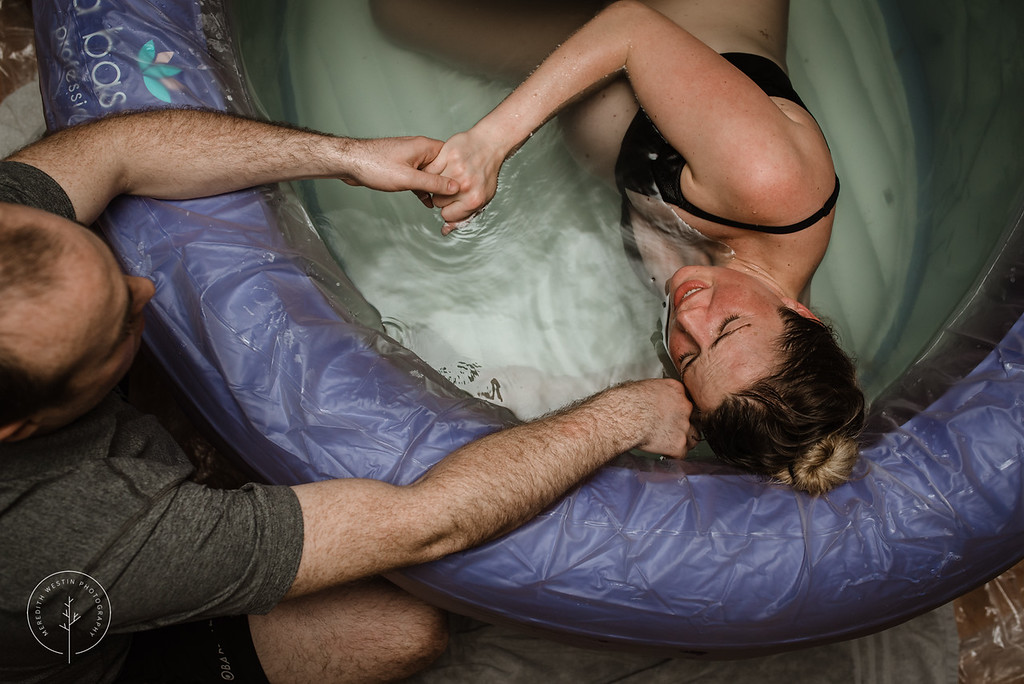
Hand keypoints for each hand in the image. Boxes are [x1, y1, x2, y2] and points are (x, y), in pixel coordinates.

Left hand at [338, 136, 458, 204]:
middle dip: (447, 183)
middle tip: (455, 199)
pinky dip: (422, 189)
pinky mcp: (401, 167)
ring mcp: (410, 158)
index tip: (466, 187)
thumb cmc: (374, 165)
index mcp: (425, 147)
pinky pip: (418, 178)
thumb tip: (455, 187)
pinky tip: (426, 201)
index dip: (459, 172)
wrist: (349, 162)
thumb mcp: (408, 178)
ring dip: (434, 188)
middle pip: (442, 167)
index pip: (451, 157)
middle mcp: (419, 150)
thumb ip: (433, 183)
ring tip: (442, 203)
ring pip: (430, 174)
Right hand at [423, 129, 505, 233]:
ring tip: (450, 173)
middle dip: (443, 195)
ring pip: (431, 185)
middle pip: (438, 201)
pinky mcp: (447, 154)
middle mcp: (465, 186)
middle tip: (454, 184)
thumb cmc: (486, 173)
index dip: (449, 208)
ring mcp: (456, 169)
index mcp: (474, 200)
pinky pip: (429, 168)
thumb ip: (463, 216)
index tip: (454, 199)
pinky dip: (433, 168)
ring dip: (437, 181)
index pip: (447, 215)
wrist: (490, 144)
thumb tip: (445, 230)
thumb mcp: (481, 198)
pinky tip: (443, 165)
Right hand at [606, 379, 699, 457]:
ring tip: (668, 442)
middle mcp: (684, 406)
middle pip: (692, 417)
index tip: (668, 414)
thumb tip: (650, 399)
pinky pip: (682, 453)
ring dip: (681, 440)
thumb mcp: (643, 386)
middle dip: (680, 424)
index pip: (685, 400)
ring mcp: (683, 426)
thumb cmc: (626, 401)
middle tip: (666, 428)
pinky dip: (673, 455)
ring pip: (692, 437)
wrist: (624, 417)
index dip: (676, 409)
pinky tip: (664, 452)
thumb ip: (655, 393)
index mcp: (676, 389)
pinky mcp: (678, 444)